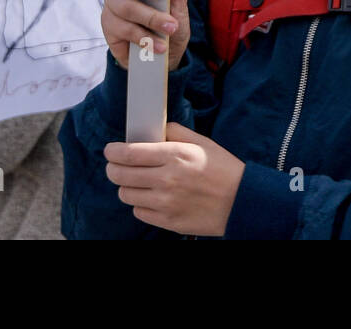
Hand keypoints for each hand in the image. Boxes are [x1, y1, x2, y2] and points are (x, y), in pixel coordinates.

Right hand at [102, 0, 190, 69]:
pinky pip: (119, 25)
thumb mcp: (182, 6)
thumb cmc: (172, 28)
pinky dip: (141, 35)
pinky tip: (154, 45)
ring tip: (168, 31)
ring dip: (149, 18)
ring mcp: (113, 2)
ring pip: (122, 2)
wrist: (163, 63)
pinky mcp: (107, 25)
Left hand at [104, 122, 244, 235]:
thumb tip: (153, 129)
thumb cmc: (223, 169)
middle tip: (116, 165)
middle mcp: (167, 179)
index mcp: (175, 156)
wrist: (241, 201)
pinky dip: (141, 203)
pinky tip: (152, 196)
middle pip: (120, 175)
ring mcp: (165, 203)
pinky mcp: (167, 221)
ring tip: (138, 182)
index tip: (110, 150)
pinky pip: (139, 212)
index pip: (129, 153)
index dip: (113, 151)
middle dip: (113, 168)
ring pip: (126, 194)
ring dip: (127, 186)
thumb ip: (175, 133)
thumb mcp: (203, 142)